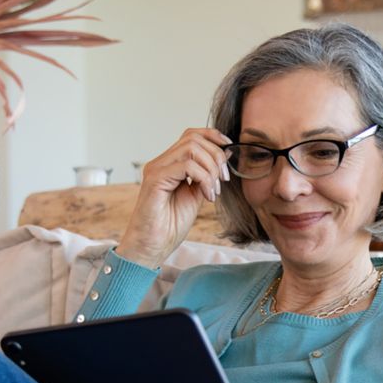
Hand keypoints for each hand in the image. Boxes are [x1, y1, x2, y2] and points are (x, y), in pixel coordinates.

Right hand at [117, 128, 231, 268]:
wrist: (151, 247)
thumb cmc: (169, 226)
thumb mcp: (197, 196)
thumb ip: (207, 176)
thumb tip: (225, 154)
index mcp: (169, 164)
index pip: (191, 135)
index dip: (213, 137)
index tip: (230, 149)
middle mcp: (161, 163)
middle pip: (193, 138)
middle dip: (216, 156)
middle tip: (224, 179)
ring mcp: (156, 169)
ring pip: (191, 148)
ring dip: (211, 168)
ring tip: (215, 190)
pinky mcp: (155, 180)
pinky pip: (187, 166)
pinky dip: (204, 179)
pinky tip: (207, 196)